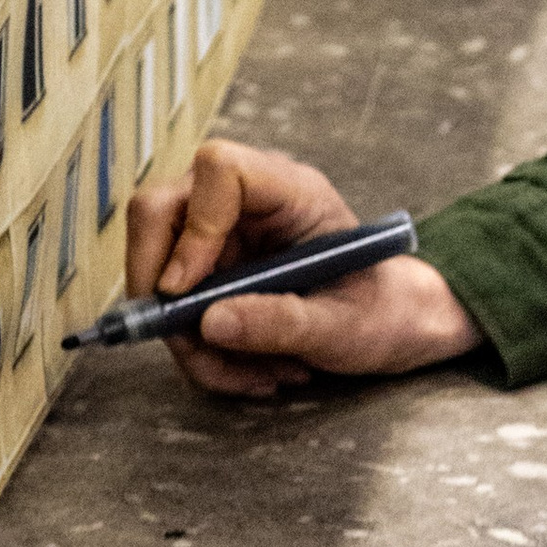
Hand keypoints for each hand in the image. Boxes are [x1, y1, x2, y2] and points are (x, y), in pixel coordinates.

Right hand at [126, 140, 480, 400]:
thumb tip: (209, 323)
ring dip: (190, 340)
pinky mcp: (209, 270)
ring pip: (157, 271)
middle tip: (192, 348)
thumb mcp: (345, 325)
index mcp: (292, 190)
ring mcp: (221, 233)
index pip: (220, 169)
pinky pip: (172, 308)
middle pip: (159, 212)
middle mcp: (247, 201)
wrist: (390, 325)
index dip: (193, 227)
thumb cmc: (381, 310)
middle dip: (161, 290)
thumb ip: (284, 322)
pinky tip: (252, 372)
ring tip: (256, 377)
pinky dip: (201, 351)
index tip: (185, 290)